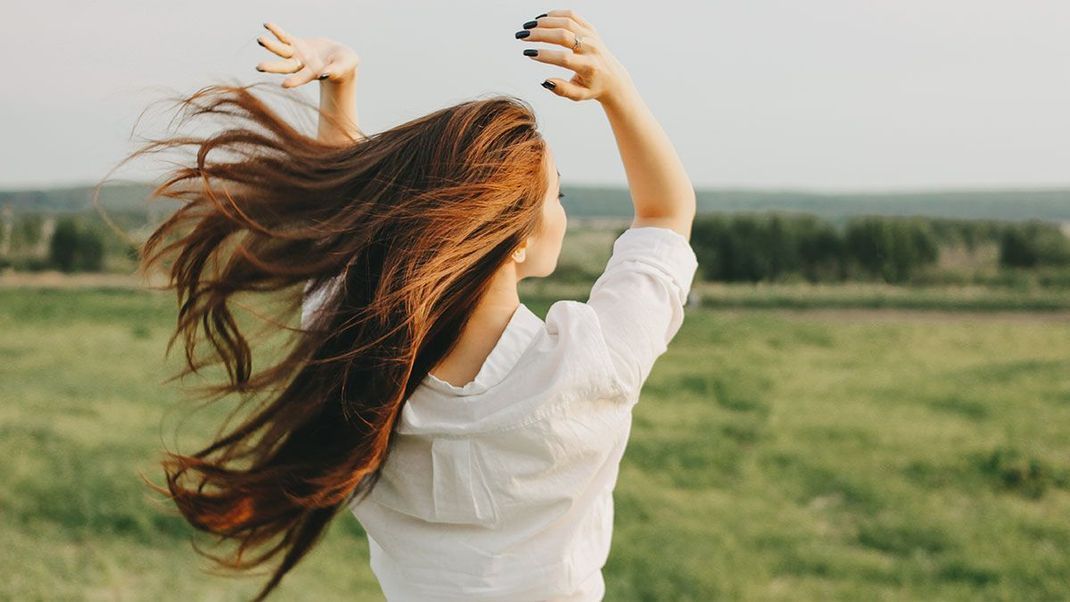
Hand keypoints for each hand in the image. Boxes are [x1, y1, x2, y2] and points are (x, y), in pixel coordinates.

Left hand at [255, 22, 359, 87]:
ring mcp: (297, 55)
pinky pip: (284, 37)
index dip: (295, 81)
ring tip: (259, 39)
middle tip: (259, 67)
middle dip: (272, 67)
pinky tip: (267, 25)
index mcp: (313, 74)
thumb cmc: (345, 65)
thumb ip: (334, 71)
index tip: (285, 84)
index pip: (302, 78)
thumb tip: (325, 74)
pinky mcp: (297, 44)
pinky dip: (276, 31)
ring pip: (281, 51)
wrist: (340, 57)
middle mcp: (302, 66)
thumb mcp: (343, 66)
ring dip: (270, 45)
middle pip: (285, 67)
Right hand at [515, 9, 632, 103]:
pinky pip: (571, 16)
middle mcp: (591, 48)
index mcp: (588, 66)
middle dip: (540, 35)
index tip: (528, 53)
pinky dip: (554, 15)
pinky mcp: (590, 28)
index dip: (545, 55)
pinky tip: (540, 20)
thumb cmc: (592, 87)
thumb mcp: (578, 95)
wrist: (612, 77)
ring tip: (528, 28)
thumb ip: (562, 90)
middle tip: (522, 37)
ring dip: (544, 23)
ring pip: (566, 22)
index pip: (564, 58)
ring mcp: (591, 36)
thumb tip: (545, 81)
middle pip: (563, 36)